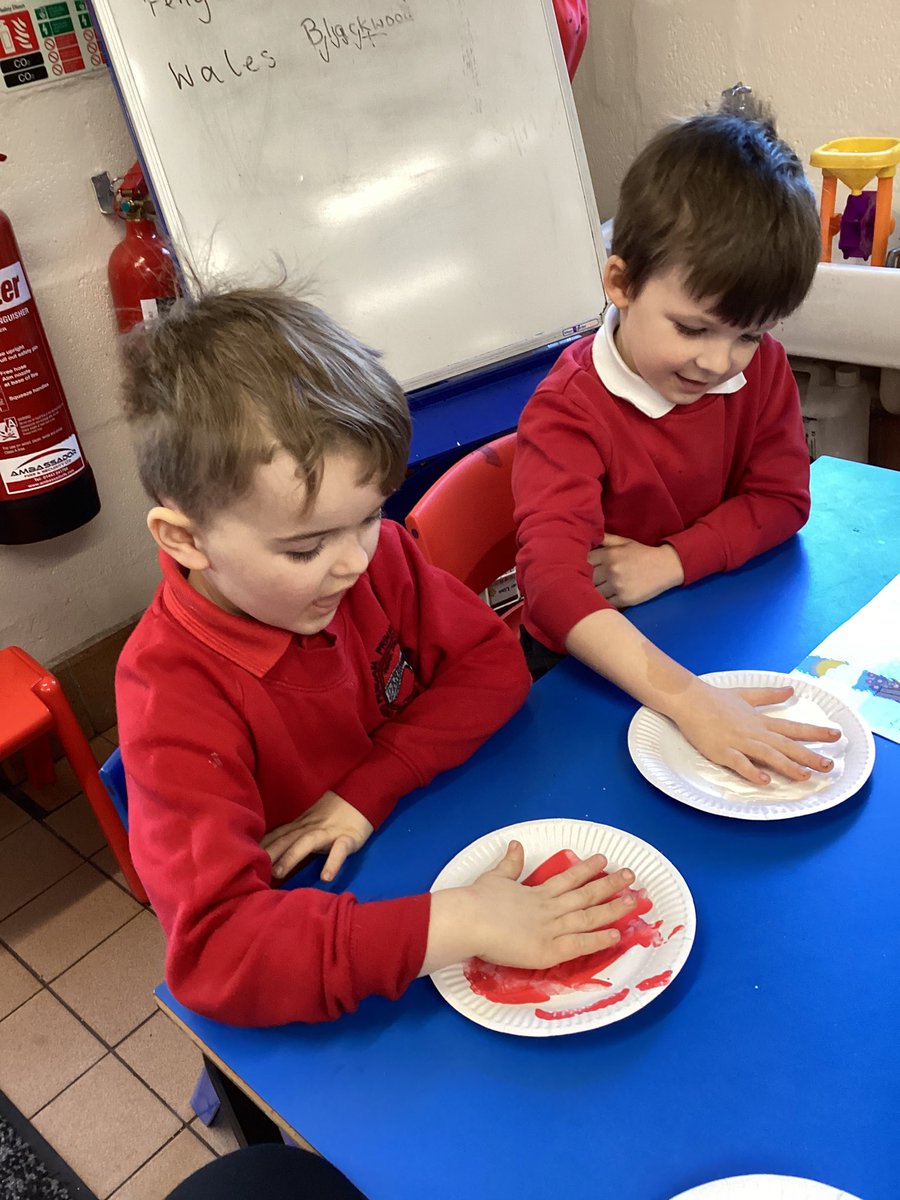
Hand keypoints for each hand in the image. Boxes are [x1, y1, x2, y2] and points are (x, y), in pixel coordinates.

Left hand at [260, 790, 373, 882]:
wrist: (362, 798)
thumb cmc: (333, 813)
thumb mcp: (309, 822)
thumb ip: (292, 834)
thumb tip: (267, 848)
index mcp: (300, 825)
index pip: (277, 835)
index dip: (260, 846)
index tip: (241, 857)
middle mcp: (311, 827)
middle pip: (286, 839)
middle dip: (269, 852)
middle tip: (251, 869)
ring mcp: (329, 832)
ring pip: (307, 842)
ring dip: (292, 856)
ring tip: (279, 872)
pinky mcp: (348, 837)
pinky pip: (340, 850)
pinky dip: (333, 862)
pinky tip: (326, 877)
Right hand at [421, 841, 637, 974]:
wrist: (470, 920)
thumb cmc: (477, 901)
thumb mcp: (495, 877)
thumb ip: (510, 864)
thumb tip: (515, 844)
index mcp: (537, 892)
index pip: (568, 878)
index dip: (587, 869)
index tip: (604, 859)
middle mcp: (550, 907)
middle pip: (586, 894)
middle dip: (610, 884)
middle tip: (631, 876)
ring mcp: (552, 928)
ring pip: (589, 916)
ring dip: (612, 908)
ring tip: (633, 900)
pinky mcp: (549, 950)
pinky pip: (580, 944)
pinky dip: (599, 939)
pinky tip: (617, 934)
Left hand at [588, 535, 683, 607]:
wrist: (666, 566)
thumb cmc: (642, 553)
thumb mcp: (624, 542)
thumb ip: (605, 539)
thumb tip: (588, 533)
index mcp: (609, 554)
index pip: (584, 561)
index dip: (580, 565)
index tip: (578, 568)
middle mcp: (611, 570)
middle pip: (587, 578)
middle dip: (585, 580)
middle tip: (583, 582)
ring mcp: (618, 586)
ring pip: (594, 593)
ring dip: (593, 593)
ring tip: (593, 592)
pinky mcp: (625, 599)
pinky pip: (606, 603)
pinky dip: (603, 602)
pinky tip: (605, 599)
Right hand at [673, 682, 841, 785]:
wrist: (689, 699)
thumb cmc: (715, 698)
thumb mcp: (746, 694)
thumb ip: (769, 695)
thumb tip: (790, 690)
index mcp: (760, 720)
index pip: (793, 728)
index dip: (815, 732)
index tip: (836, 736)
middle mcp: (754, 732)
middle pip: (786, 745)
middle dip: (809, 756)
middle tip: (829, 765)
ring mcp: (738, 741)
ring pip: (767, 755)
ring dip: (787, 766)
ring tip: (805, 776)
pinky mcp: (723, 751)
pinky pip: (740, 764)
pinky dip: (752, 772)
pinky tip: (765, 781)